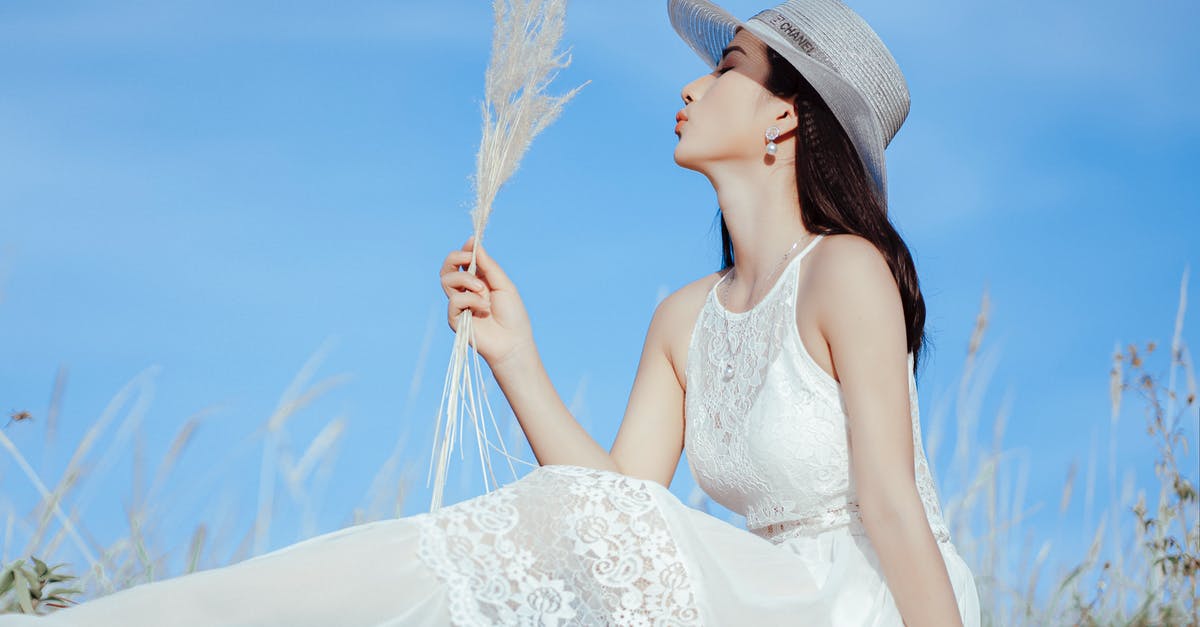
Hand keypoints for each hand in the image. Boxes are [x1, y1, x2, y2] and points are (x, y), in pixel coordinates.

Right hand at [439, 236, 534, 366]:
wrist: (513, 342)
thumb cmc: (513, 315)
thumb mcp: (503, 284)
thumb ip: (488, 266)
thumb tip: (474, 244)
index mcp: (479, 281)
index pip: (463, 261)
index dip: (465, 250)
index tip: (472, 242)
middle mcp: (466, 291)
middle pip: (448, 268)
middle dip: (455, 257)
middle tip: (468, 258)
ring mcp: (459, 304)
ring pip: (446, 280)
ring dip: (465, 279)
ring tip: (482, 290)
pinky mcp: (455, 319)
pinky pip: (454, 301)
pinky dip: (470, 299)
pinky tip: (483, 307)